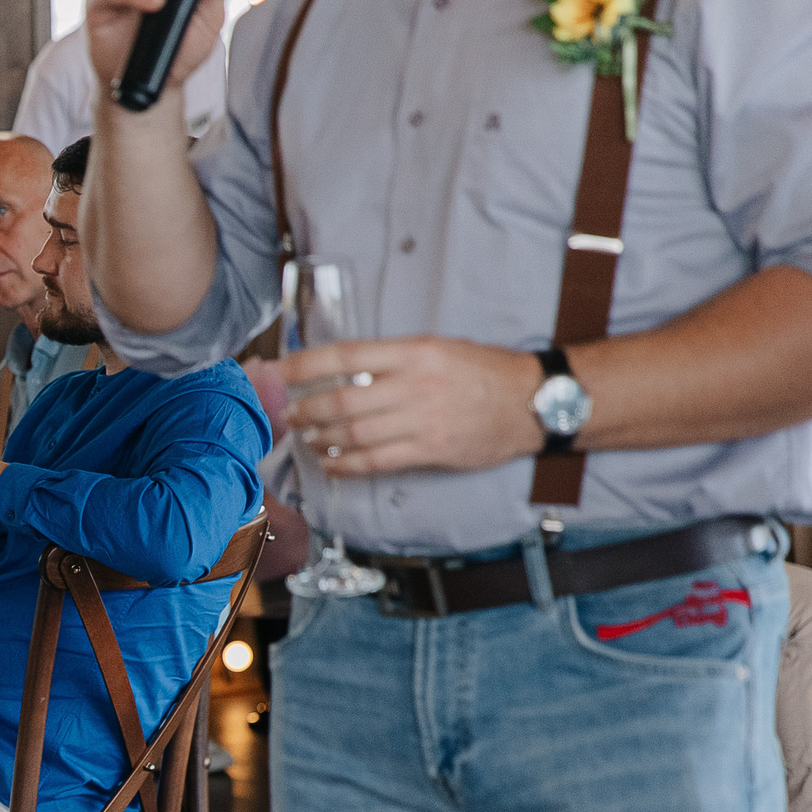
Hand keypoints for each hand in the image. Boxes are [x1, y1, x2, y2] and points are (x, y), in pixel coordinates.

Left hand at [283, 337, 542, 476]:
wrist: (534, 400)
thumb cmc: (483, 371)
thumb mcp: (437, 348)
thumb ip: (390, 358)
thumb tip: (337, 368)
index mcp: (414, 351)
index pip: (345, 355)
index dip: (304, 365)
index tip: (277, 371)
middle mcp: (415, 384)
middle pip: (342, 400)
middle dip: (305, 409)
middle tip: (285, 414)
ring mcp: (423, 419)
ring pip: (354, 433)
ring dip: (321, 438)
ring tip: (305, 437)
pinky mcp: (431, 450)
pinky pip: (375, 461)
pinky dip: (345, 464)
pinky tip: (330, 462)